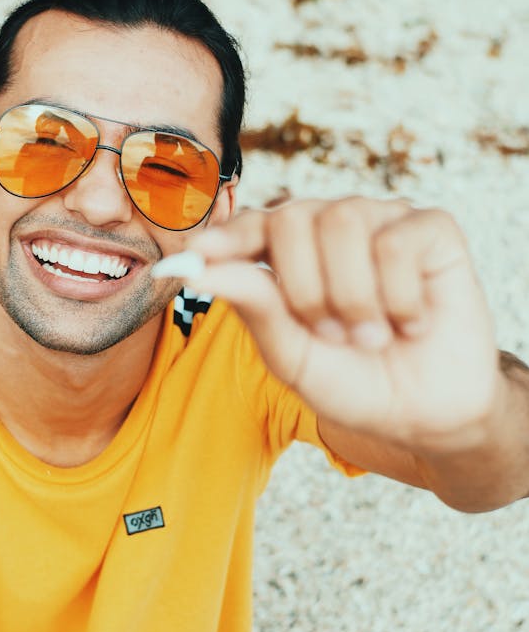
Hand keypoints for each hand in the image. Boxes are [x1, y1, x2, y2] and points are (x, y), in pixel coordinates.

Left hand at [172, 197, 500, 450]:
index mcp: (292, 253)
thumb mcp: (292, 357)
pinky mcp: (431, 229)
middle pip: (291, 217)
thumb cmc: (353, 381)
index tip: (200, 256)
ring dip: (351, 296)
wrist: (425, 414)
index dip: (227, 236)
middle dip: (303, 288)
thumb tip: (200, 268)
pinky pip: (395, 241)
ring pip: (342, 222)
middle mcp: (333, 226)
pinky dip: (397, 296)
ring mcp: (382, 221)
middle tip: (331, 336)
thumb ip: (253, 308)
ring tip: (371, 336)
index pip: (252, 225)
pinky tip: (411, 323)